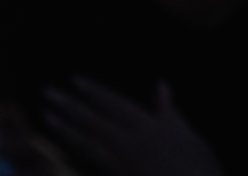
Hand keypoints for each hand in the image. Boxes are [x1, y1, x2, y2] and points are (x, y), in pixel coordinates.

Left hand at [41, 78, 224, 175]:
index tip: (74, 80)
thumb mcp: (187, 134)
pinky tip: (64, 147)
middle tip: (48, 93)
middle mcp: (131, 142)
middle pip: (95, 120)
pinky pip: (92, 163)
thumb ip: (169, 111)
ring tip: (48, 116)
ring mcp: (122, 163)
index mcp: (149, 126)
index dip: (94, 91)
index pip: (114, 104)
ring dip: (66, 128)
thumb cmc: (199, 166)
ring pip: (88, 142)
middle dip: (71, 105)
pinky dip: (77, 153)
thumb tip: (162, 85)